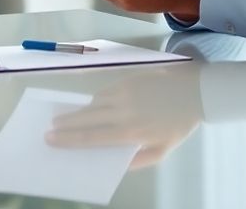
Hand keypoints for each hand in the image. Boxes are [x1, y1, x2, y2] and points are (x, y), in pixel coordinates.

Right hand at [45, 67, 203, 169]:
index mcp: (130, 133)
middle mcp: (123, 112)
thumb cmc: (179, 123)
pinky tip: (90, 106)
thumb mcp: (163, 150)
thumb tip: (118, 164)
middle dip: (66, 124)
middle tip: (50, 129)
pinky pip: (104, 92)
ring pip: (93, 104)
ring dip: (77, 112)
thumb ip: (139, 160)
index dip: (69, 139)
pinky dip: (95, 100)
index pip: (92, 137)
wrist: (196, 91)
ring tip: (64, 118)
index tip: (52, 139)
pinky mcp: (128, 80)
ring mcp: (125, 94)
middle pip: (86, 119)